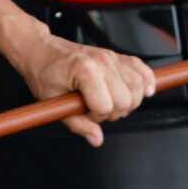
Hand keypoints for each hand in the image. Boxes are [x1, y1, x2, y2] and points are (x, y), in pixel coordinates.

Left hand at [13, 34, 156, 146]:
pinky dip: (146, 82)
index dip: (94, 117)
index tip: (82, 111)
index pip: (105, 107)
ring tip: (110, 102)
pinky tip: (143, 91)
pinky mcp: (117, 56)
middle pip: (126, 100)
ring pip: (139, 87)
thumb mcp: (53, 103)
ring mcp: (112, 57)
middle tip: (94, 108)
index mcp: (85, 71)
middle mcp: (102, 62)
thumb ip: (77, 124)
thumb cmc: (44, 72)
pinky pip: (142, 69)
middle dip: (111, 111)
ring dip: (128, 101)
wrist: (41, 50)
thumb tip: (95, 138)